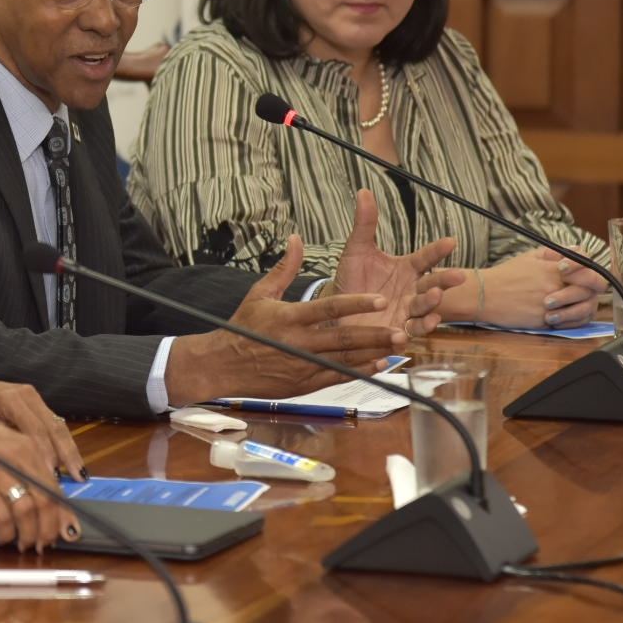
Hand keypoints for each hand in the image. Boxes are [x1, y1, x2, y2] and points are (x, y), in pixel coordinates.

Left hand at [0, 378, 85, 479]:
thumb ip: (0, 443)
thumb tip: (20, 470)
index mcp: (11, 399)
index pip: (35, 428)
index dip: (45, 453)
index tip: (52, 475)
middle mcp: (28, 395)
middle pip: (53, 426)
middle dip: (66, 453)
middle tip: (77, 477)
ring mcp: (35, 398)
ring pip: (58, 425)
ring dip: (69, 450)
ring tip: (80, 473)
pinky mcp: (38, 404)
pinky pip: (54, 425)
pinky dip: (63, 444)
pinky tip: (71, 462)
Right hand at [0, 408, 79, 551]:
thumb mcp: (3, 442)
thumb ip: (23, 463)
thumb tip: (38, 493)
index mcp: (28, 447)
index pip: (55, 484)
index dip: (63, 512)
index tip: (66, 529)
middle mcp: (20, 459)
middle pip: (47, 500)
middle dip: (50, 528)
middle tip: (45, 543)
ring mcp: (2, 473)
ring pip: (29, 512)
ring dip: (30, 534)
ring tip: (25, 544)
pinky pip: (4, 518)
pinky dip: (7, 532)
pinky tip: (4, 537)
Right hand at [165, 235, 407, 406]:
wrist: (222, 365)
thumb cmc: (242, 327)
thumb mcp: (259, 293)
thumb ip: (284, 268)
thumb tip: (296, 238)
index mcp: (289, 317)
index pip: (329, 308)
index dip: (356, 303)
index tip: (380, 299)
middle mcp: (299, 342)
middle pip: (343, 338)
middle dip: (374, 335)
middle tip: (400, 330)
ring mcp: (302, 365)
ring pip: (344, 360)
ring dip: (373, 353)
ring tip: (397, 346)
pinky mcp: (304, 383)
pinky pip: (337, 377)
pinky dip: (358, 371)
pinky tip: (378, 364)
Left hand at [330, 188, 461, 335]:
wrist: (337, 311)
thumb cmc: (351, 278)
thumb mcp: (356, 250)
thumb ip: (365, 224)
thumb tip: (363, 191)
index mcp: (406, 268)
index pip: (426, 257)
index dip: (437, 250)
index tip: (451, 241)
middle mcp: (411, 290)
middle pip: (433, 284)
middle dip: (445, 280)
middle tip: (458, 275)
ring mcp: (407, 311)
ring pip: (425, 307)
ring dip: (432, 303)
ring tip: (435, 297)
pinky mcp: (398, 330)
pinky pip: (414, 330)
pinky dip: (421, 327)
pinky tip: (428, 321)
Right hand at [470, 247, 606, 328]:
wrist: (483, 295)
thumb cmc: (506, 276)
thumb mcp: (530, 256)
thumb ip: (556, 253)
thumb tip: (576, 251)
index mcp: (553, 269)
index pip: (590, 271)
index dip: (594, 275)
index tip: (588, 277)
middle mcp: (555, 286)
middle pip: (590, 291)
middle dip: (591, 292)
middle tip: (585, 293)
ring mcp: (551, 305)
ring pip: (583, 309)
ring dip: (581, 307)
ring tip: (572, 305)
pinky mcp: (544, 321)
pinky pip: (569, 324)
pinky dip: (571, 321)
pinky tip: (563, 316)